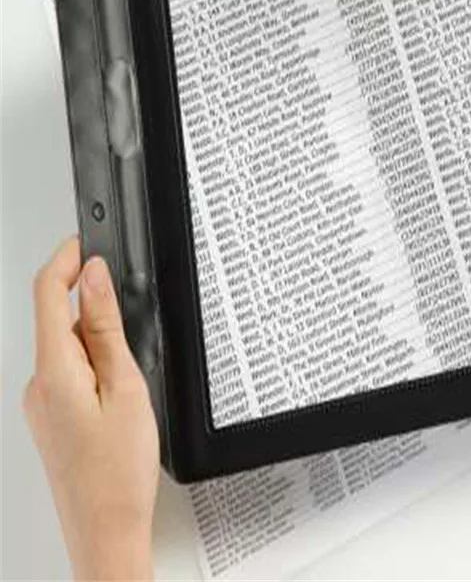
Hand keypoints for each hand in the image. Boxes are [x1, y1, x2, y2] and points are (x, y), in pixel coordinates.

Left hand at [24, 237, 158, 580]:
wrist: (105, 528)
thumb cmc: (119, 469)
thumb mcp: (125, 386)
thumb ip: (107, 327)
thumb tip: (94, 278)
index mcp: (54, 371)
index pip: (47, 294)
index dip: (64, 259)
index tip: (84, 240)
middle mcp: (37, 384)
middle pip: (60, 320)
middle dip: (95, 310)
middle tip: (134, 326)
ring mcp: (41, 403)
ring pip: (68, 347)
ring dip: (99, 343)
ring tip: (132, 381)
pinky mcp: (50, 415)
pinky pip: (69, 372)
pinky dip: (94, 366)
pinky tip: (120, 396)